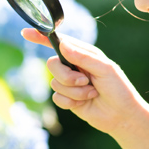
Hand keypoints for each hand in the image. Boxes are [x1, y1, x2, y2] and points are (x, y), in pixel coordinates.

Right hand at [21, 28, 146, 135]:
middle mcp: (74, 66)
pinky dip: (71, 102)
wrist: (122, 115)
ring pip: (55, 83)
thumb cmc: (119, 89)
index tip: (26, 33)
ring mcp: (70, 83)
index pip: (59, 42)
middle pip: (52, 64)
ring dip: (74, 92)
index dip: (42, 37)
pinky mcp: (68, 99)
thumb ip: (83, 57)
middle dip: (67, 76)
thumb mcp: (105, 69)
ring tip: (92, 94)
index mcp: (83, 54)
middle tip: (84, 81)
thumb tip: (62, 45)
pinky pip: (57, 98)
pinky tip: (84, 104)